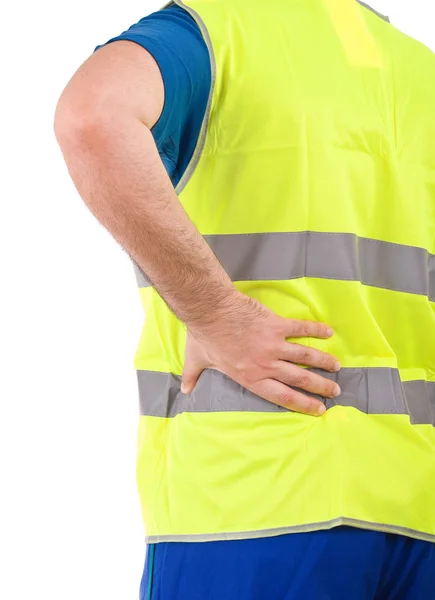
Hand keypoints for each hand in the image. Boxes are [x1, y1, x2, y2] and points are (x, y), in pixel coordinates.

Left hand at [181, 290, 340, 415]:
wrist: (211, 310)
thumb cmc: (204, 336)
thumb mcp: (196, 361)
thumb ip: (193, 377)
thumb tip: (185, 391)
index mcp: (250, 377)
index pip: (281, 396)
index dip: (302, 404)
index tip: (318, 409)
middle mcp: (266, 364)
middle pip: (299, 379)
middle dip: (320, 387)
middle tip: (335, 392)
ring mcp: (273, 344)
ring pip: (306, 356)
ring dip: (324, 361)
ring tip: (337, 367)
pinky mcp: (277, 325)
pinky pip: (301, 328)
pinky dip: (316, 329)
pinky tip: (328, 331)